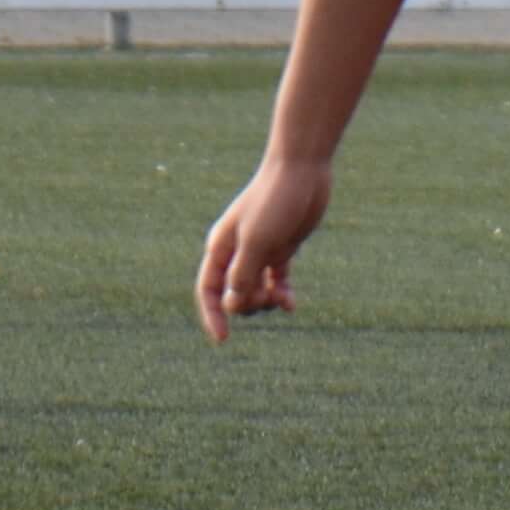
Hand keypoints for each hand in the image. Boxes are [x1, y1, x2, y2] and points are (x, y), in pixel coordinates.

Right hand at [194, 153, 332, 343]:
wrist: (301, 170)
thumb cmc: (274, 201)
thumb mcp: (257, 242)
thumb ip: (242, 275)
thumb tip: (231, 306)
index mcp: (221, 247)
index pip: (208, 290)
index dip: (212, 315)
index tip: (223, 339)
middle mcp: (237, 251)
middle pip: (234, 294)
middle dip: (249, 304)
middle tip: (269, 296)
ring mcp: (260, 250)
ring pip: (256, 290)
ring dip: (267, 301)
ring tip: (283, 298)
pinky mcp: (282, 248)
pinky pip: (276, 281)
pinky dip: (282, 294)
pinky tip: (291, 304)